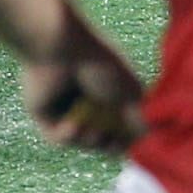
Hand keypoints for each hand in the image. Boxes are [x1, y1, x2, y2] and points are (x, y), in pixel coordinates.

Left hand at [25, 36, 144, 154]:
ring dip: (90, 141)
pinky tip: (73, 126)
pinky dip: (68, 135)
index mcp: (108, 92)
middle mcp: (86, 99)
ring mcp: (64, 106)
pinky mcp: (43, 112)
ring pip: (79, 140)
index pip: (119, 125)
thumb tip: (149, 141)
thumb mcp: (130, 94)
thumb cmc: (100, 65)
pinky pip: (57, 136)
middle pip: (100, 137)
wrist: (62, 48)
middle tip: (114, 143)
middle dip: (109, 144)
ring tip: (95, 133)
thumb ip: (140, 119)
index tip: (133, 144)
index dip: (127, 139)